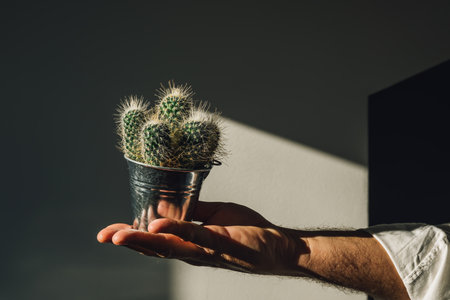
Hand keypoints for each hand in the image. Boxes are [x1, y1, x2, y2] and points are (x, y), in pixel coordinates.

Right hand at [97, 201, 308, 274]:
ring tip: (119, 235)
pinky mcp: (220, 244)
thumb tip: (167, 201)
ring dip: (143, 241)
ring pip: (169, 246)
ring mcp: (205, 250)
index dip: (130, 236)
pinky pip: (195, 236)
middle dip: (128, 241)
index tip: (106, 232)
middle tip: (104, 236)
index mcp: (188, 242)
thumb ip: (191, 212)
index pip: (154, 240)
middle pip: (155, 247)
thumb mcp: (213, 216)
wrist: (276, 245)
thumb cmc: (246, 231)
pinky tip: (158, 225)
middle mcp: (192, 251)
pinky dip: (176, 230)